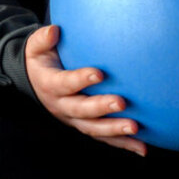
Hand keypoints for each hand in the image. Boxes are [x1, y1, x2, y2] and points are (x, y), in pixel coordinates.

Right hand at [25, 24, 147, 155]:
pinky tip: (142, 148)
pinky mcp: (84, 126)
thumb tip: (55, 30)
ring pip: (93, 128)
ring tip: (135, 127)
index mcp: (50, 85)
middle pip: (81, 110)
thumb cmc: (42, 59)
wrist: (36, 82)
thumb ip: (44, 38)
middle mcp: (61, 105)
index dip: (80, 80)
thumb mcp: (35, 47)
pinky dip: (123, 144)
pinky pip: (104, 138)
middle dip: (101, 108)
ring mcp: (73, 119)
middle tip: (122, 103)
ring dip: (114, 130)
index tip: (99, 73)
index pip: (65, 83)